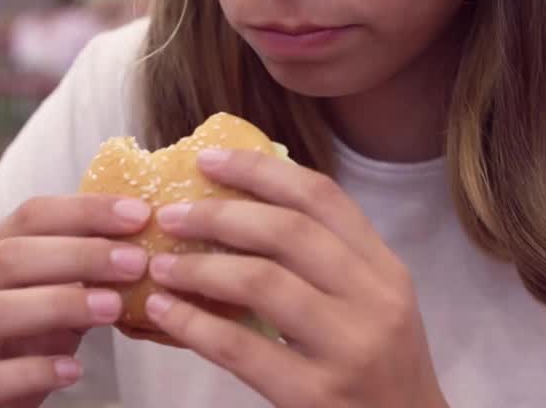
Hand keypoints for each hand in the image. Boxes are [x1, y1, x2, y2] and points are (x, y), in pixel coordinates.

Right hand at [0, 194, 152, 406]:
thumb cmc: (15, 349)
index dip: (84, 211)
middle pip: (8, 258)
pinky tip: (73, 369)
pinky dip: (32, 372)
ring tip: (111, 308)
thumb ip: (80, 277)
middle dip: (78, 254)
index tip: (139, 215)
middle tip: (135, 261)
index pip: (29, 217)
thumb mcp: (49, 304)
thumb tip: (141, 245)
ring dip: (57, 304)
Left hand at [142, 150, 448, 407]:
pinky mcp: (315, 395)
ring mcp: (348, 348)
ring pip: (262, 282)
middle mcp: (373, 300)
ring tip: (161, 264)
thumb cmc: (381, 372)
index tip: (209, 160)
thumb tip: (245, 207)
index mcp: (384, 269)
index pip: (322, 198)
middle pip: (288, 232)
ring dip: (200, 267)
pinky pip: (240, 348)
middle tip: (171, 213)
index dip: (260, 171)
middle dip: (220, 215)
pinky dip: (194, 324)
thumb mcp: (374, 306)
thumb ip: (329, 262)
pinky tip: (165, 312)